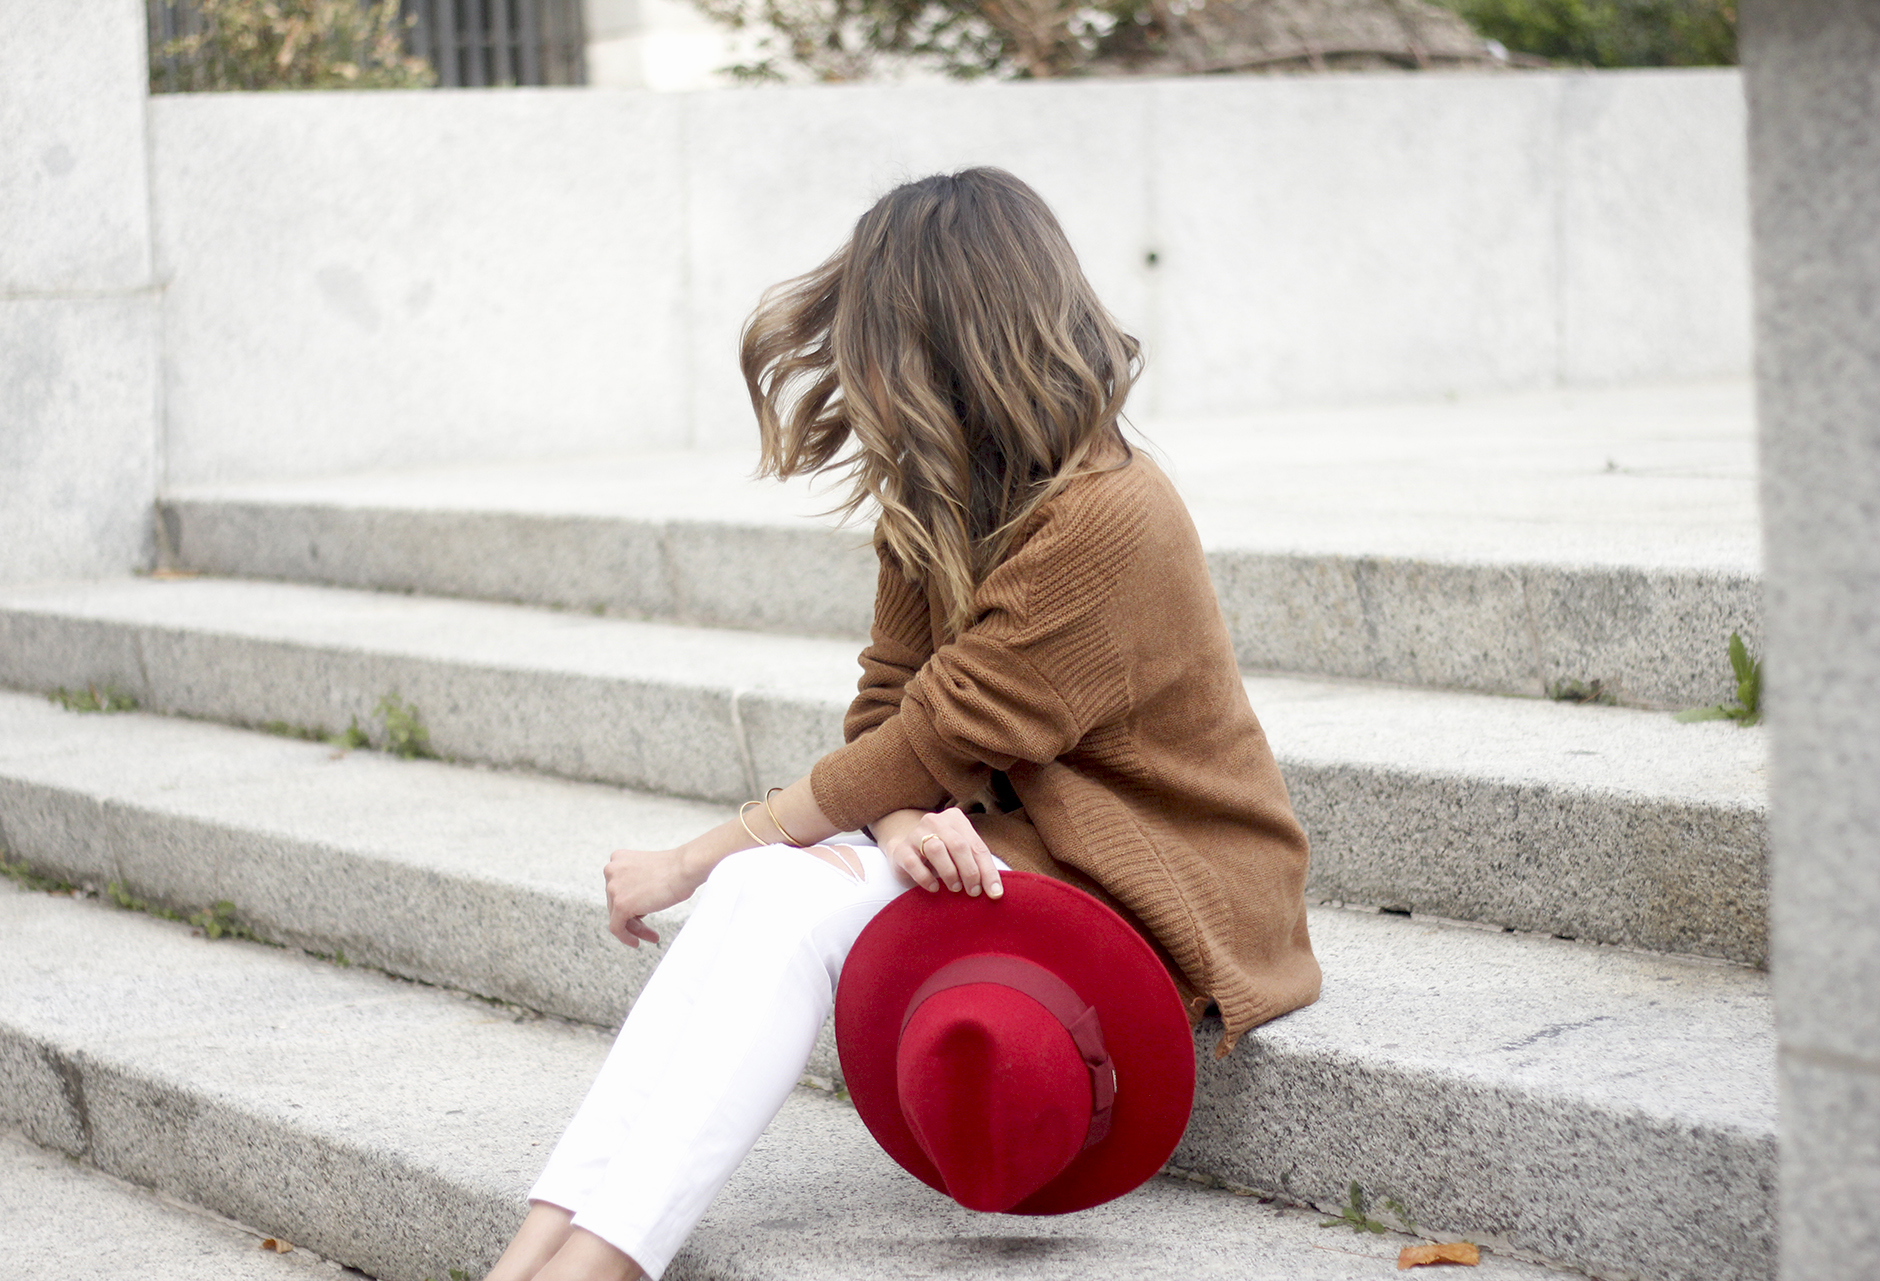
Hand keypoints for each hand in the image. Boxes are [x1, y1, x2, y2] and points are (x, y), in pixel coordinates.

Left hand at [604, 847, 704, 947]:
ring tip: (652, 936)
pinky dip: (625, 938)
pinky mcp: (621, 904)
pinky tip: (636, 943)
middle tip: (650, 929)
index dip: (631, 903)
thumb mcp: (649, 872)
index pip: (618, 889)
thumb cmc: (678, 869)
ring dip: (635, 929)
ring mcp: (614, 887)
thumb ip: (636, 883)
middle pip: (616, 904)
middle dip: (634, 919)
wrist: (686, 868)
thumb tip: (634, 906)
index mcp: (618, 859)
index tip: (643, 914)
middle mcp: (611, 870)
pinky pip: (616, 928)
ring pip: (617, 917)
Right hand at [878, 807, 1001, 898]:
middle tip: (973, 892)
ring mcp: (915, 833)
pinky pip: (913, 863)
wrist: (905, 852)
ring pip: (936, 849)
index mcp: (955, 819)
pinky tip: (934, 888)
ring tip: (955, 888)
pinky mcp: (901, 849)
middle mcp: (935, 821)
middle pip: (958, 845)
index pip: (977, 846)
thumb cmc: (942, 856)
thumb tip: (996, 891)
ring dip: (949, 872)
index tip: (994, 894)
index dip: (988, 871)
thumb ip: (977, 865)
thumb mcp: (961, 856)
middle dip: (970, 871)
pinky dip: (926, 878)